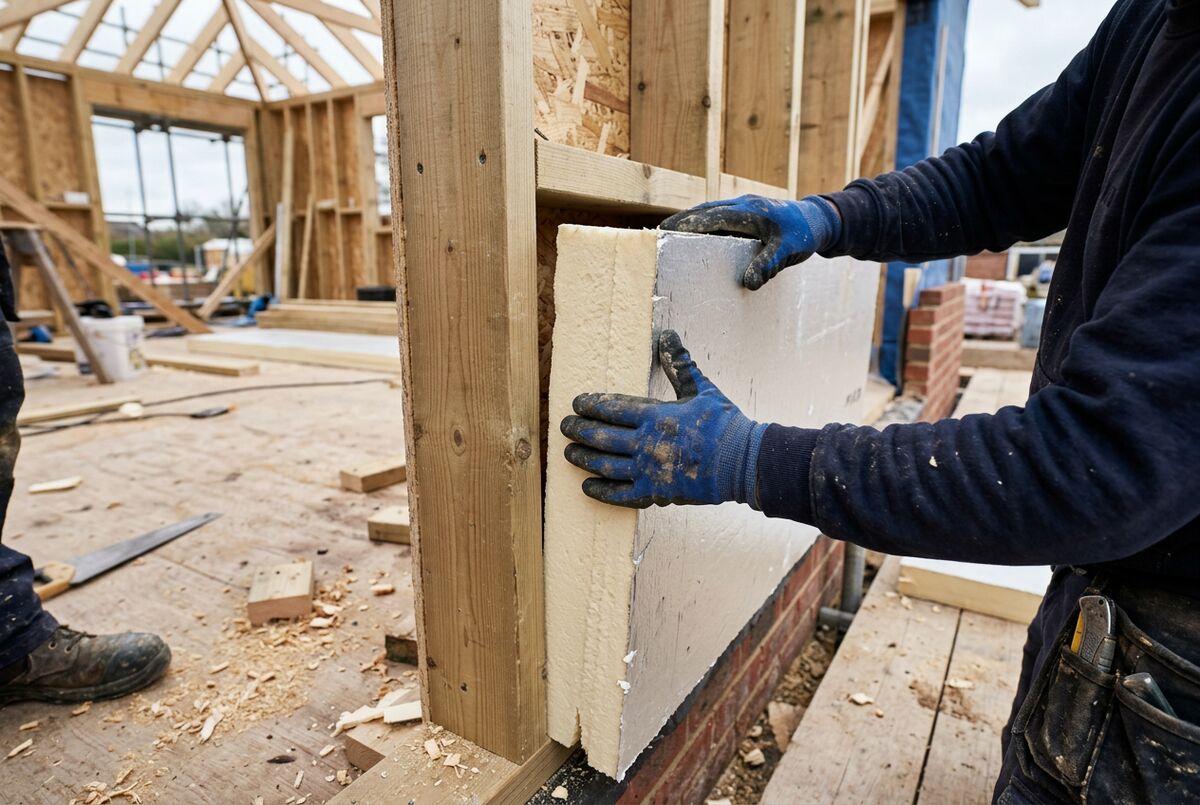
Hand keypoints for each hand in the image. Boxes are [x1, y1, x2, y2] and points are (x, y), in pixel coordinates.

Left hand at [560, 330, 765, 508]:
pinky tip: (587, 485)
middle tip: (564, 426)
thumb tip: (667, 335)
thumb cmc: (724, 425)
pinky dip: (601, 490)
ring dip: (584, 458)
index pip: (613, 408)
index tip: (577, 403)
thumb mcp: (702, 390)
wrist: (743, 463)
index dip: (591, 405)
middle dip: (580, 430)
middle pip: (602, 437)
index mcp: (656, 416)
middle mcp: (647, 444)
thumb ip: (680, 364)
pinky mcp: (656, 493)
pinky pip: (621, 494)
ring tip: (569, 453)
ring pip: (606, 465)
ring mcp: (649, 471)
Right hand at [659, 195, 840, 289]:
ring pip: (710, 210)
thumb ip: (768, 265)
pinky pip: (719, 214)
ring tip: (670, 234)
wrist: (819, 220)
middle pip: (704, 210)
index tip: (666, 232)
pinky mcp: (746, 210)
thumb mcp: (788, 252)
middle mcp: (743, 204)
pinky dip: (704, 221)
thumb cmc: (803, 235)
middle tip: (659, 233)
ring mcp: (744, 205)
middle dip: (682, 221)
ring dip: (691, 220)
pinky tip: (696, 234)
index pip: (711, 217)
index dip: (687, 224)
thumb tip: (748, 283)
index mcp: (749, 212)